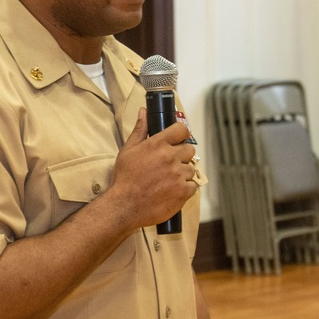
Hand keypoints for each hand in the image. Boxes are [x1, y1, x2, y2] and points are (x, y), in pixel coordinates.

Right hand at [108, 109, 197, 229]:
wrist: (125, 205)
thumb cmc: (125, 178)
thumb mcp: (128, 150)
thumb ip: (140, 130)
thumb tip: (143, 112)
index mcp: (158, 144)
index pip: (181, 130)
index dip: (181, 134)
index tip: (178, 140)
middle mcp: (171, 157)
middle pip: (190, 149)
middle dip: (182, 156)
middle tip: (170, 165)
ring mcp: (178, 174)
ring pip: (191, 169)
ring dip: (183, 174)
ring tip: (168, 181)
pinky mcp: (183, 191)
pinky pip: (193, 186)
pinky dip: (186, 189)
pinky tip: (172, 191)